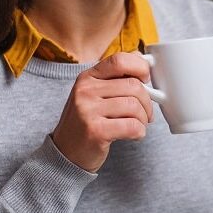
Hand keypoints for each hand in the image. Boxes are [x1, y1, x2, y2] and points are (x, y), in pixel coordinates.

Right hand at [50, 52, 155, 171]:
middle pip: (133, 86)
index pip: (119, 60)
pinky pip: (132, 126)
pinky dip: (140, 132)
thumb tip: (143, 60)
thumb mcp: (95, 93)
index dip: (140, 67)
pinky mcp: (95, 131)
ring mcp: (88, 110)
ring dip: (144, 119)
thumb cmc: (87, 121)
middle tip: (146, 113)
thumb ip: (116, 77)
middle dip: (147, 101)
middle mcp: (85, 90)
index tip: (146, 79)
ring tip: (139, 125)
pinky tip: (134, 135)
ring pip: (134, 106)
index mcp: (87, 77)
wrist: (66, 152)